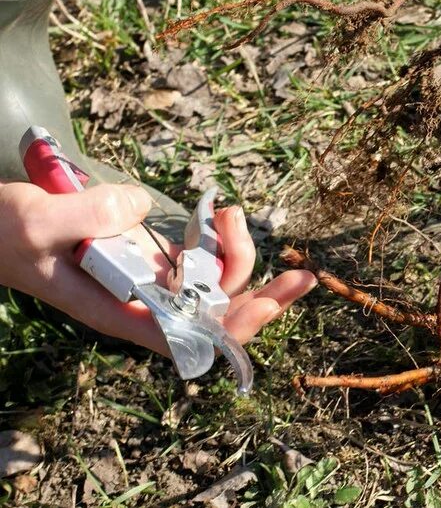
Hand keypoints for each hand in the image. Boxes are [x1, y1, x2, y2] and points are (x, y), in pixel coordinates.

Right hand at [0, 181, 316, 355]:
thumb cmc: (3, 232)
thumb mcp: (37, 221)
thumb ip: (89, 215)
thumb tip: (143, 210)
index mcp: (120, 311)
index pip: (187, 335)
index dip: (231, 328)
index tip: (266, 306)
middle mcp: (144, 300)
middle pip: (217, 314)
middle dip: (264, 297)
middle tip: (304, 276)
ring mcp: (152, 276)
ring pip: (216, 279)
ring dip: (236, 250)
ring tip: (229, 212)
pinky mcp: (153, 252)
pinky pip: (202, 254)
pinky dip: (219, 236)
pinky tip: (219, 210)